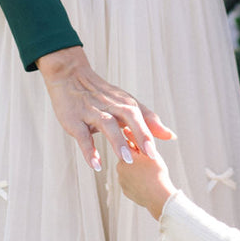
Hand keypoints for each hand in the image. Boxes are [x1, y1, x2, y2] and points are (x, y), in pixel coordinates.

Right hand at [36, 45, 174, 170]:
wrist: (68, 76)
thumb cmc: (101, 95)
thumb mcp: (126, 104)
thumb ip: (148, 120)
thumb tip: (171, 136)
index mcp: (124, 103)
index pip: (142, 117)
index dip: (151, 133)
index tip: (157, 152)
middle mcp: (110, 106)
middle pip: (130, 116)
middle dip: (141, 134)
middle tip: (150, 155)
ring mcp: (92, 112)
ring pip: (107, 124)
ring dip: (117, 141)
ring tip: (126, 159)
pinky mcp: (74, 120)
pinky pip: (83, 135)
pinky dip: (89, 150)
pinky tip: (95, 164)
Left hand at [116, 142, 177, 218]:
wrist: (159, 196)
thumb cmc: (157, 172)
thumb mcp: (150, 153)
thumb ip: (136, 139)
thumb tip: (125, 129)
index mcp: (125, 155)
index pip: (128, 145)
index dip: (138, 147)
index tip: (145, 151)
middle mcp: (119, 167)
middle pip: (127, 158)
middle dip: (136, 159)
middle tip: (150, 165)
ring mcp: (121, 180)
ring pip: (128, 171)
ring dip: (135, 170)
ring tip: (149, 175)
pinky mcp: (125, 190)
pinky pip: (130, 183)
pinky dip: (136, 182)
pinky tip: (146, 183)